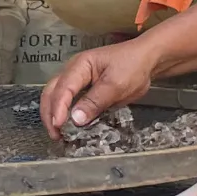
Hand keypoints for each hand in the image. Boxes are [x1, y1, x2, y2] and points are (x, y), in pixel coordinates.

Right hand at [40, 40, 158, 135]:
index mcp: (80, 65)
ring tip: (59, 134)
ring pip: (56, 98)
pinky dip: (66, 116)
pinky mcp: (84, 91)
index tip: (58, 125)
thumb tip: (76, 119)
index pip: (63, 88)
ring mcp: (77, 81)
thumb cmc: (133, 65)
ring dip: (54, 116)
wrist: (146, 61)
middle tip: (55, 134)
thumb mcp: (116, 85)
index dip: (59, 107)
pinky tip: (70, 128)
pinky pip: (70, 103)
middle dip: (49, 114)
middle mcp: (73, 72)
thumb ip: (95, 101)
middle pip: (51, 92)